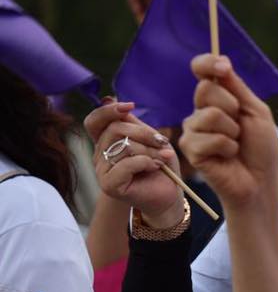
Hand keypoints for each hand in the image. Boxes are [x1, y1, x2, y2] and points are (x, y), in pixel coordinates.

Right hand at [86, 99, 184, 226]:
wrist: (169, 192)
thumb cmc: (160, 163)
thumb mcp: (149, 137)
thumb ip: (130, 122)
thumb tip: (109, 99)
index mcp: (106, 141)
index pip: (94, 121)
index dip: (107, 110)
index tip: (130, 106)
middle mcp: (99, 155)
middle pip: (114, 129)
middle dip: (145, 133)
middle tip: (162, 143)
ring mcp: (102, 171)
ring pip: (123, 146)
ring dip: (150, 150)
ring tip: (162, 158)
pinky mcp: (109, 185)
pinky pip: (125, 164)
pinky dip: (146, 162)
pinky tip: (155, 167)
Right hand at [181, 54, 277, 208]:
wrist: (260, 180)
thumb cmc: (261, 147)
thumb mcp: (255, 111)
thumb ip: (237, 87)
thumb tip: (221, 60)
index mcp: (218, 98)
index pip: (202, 71)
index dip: (208, 64)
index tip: (222, 67)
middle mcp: (201, 111)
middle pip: (205, 89)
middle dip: (231, 106)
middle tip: (241, 126)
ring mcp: (193, 130)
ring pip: (208, 115)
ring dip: (232, 131)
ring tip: (236, 144)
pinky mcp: (190, 150)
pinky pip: (209, 138)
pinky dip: (227, 147)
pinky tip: (228, 156)